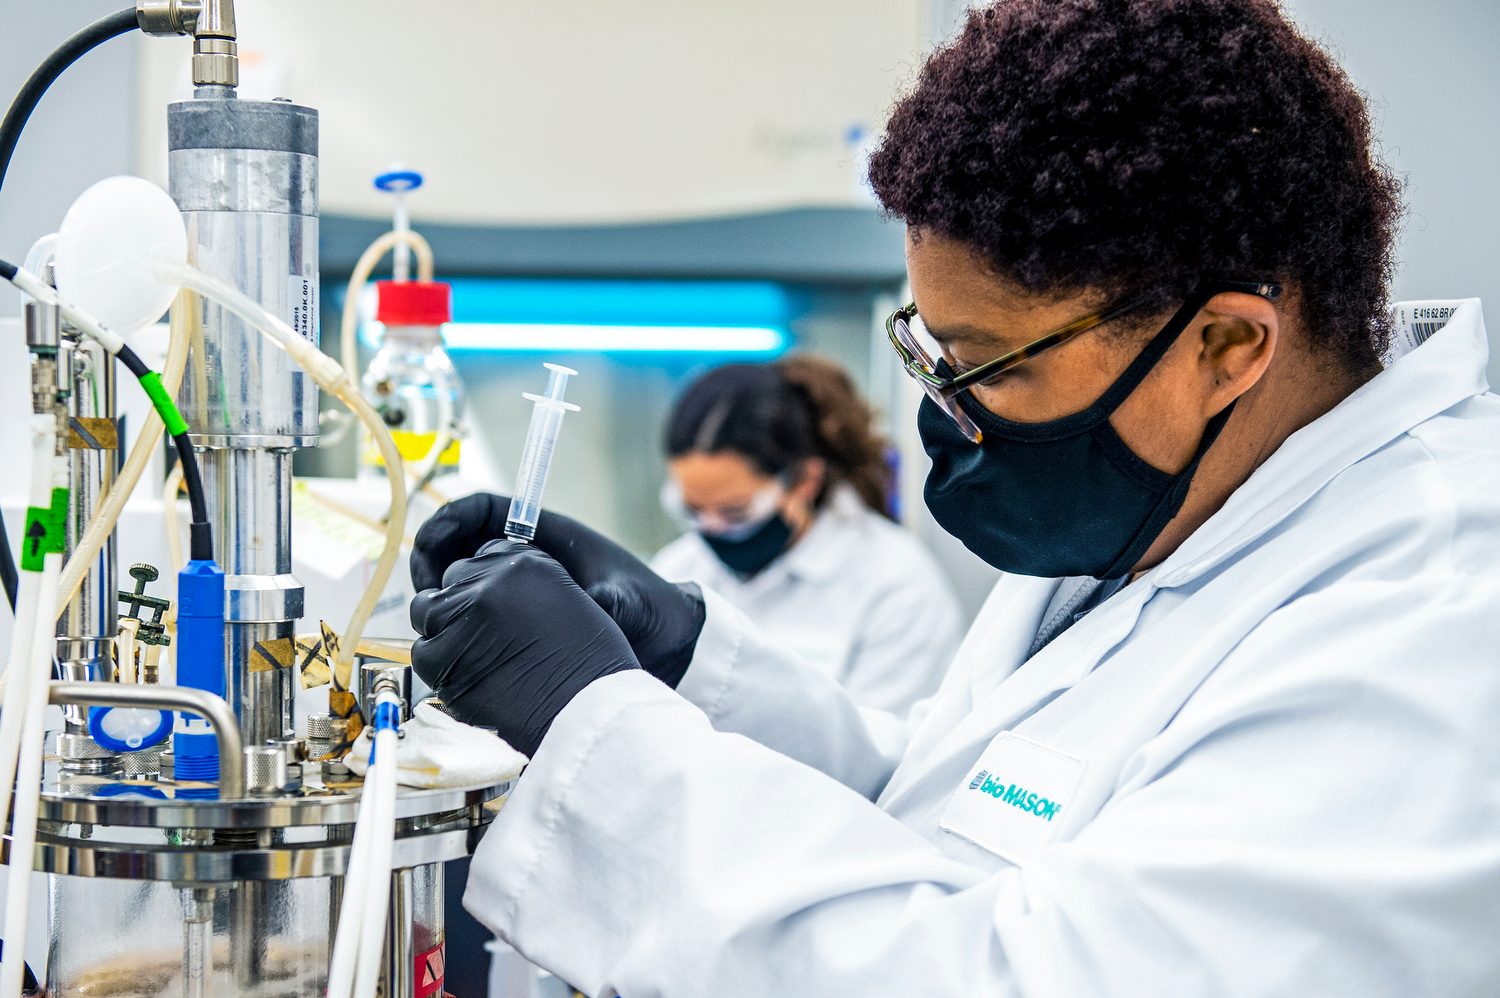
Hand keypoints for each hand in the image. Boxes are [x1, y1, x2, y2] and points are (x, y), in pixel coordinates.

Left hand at [409, 539, 639, 756]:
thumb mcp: (570, 605)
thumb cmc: (590, 669)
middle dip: (461, 606)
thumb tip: (499, 601)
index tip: (496, 610)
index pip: (481, 559)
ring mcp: (462, 616)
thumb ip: (528, 592)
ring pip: (427, 612)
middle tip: (483, 639)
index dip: (485, 587)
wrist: (586, 715)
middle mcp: (490, 580)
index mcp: (525, 562)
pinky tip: (469, 680)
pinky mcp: (441, 656)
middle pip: (451, 581)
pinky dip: (438, 666)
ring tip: (474, 660)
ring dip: (443, 632)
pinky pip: (422, 652)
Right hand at [411, 494, 705, 686]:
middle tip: (425, 590)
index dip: (451, 520)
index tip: (431, 541)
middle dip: (434, 560)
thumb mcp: (626, 602)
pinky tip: (453, 642)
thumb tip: (589, 603)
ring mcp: (521, 589)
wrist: (670, 641)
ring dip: (440, 593)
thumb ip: (603, 602)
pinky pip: (476, 613)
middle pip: (462, 546)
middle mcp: (528, 559)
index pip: (485, 511)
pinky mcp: (520, 620)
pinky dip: (457, 621)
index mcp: (547, 537)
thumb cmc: (650, 609)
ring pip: (462, 581)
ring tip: (432, 617)